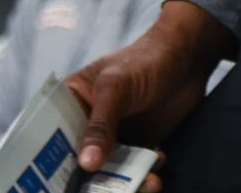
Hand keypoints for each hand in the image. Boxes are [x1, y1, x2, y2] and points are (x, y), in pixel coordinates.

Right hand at [66, 1, 230, 171]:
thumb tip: (86, 164)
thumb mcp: (116, 87)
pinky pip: (134, 171)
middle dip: (91, 178)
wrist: (188, 60)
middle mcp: (89, 122)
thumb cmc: (145, 60)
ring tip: (145, 182)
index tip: (58, 181)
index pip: (53, 134)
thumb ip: (100, 125)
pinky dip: (143, 177)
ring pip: (109, 170)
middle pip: (79, 159)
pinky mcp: (138, 145)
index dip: (52, 158)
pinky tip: (156, 168)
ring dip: (123, 182)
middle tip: (105, 189)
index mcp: (73, 101)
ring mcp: (114, 135)